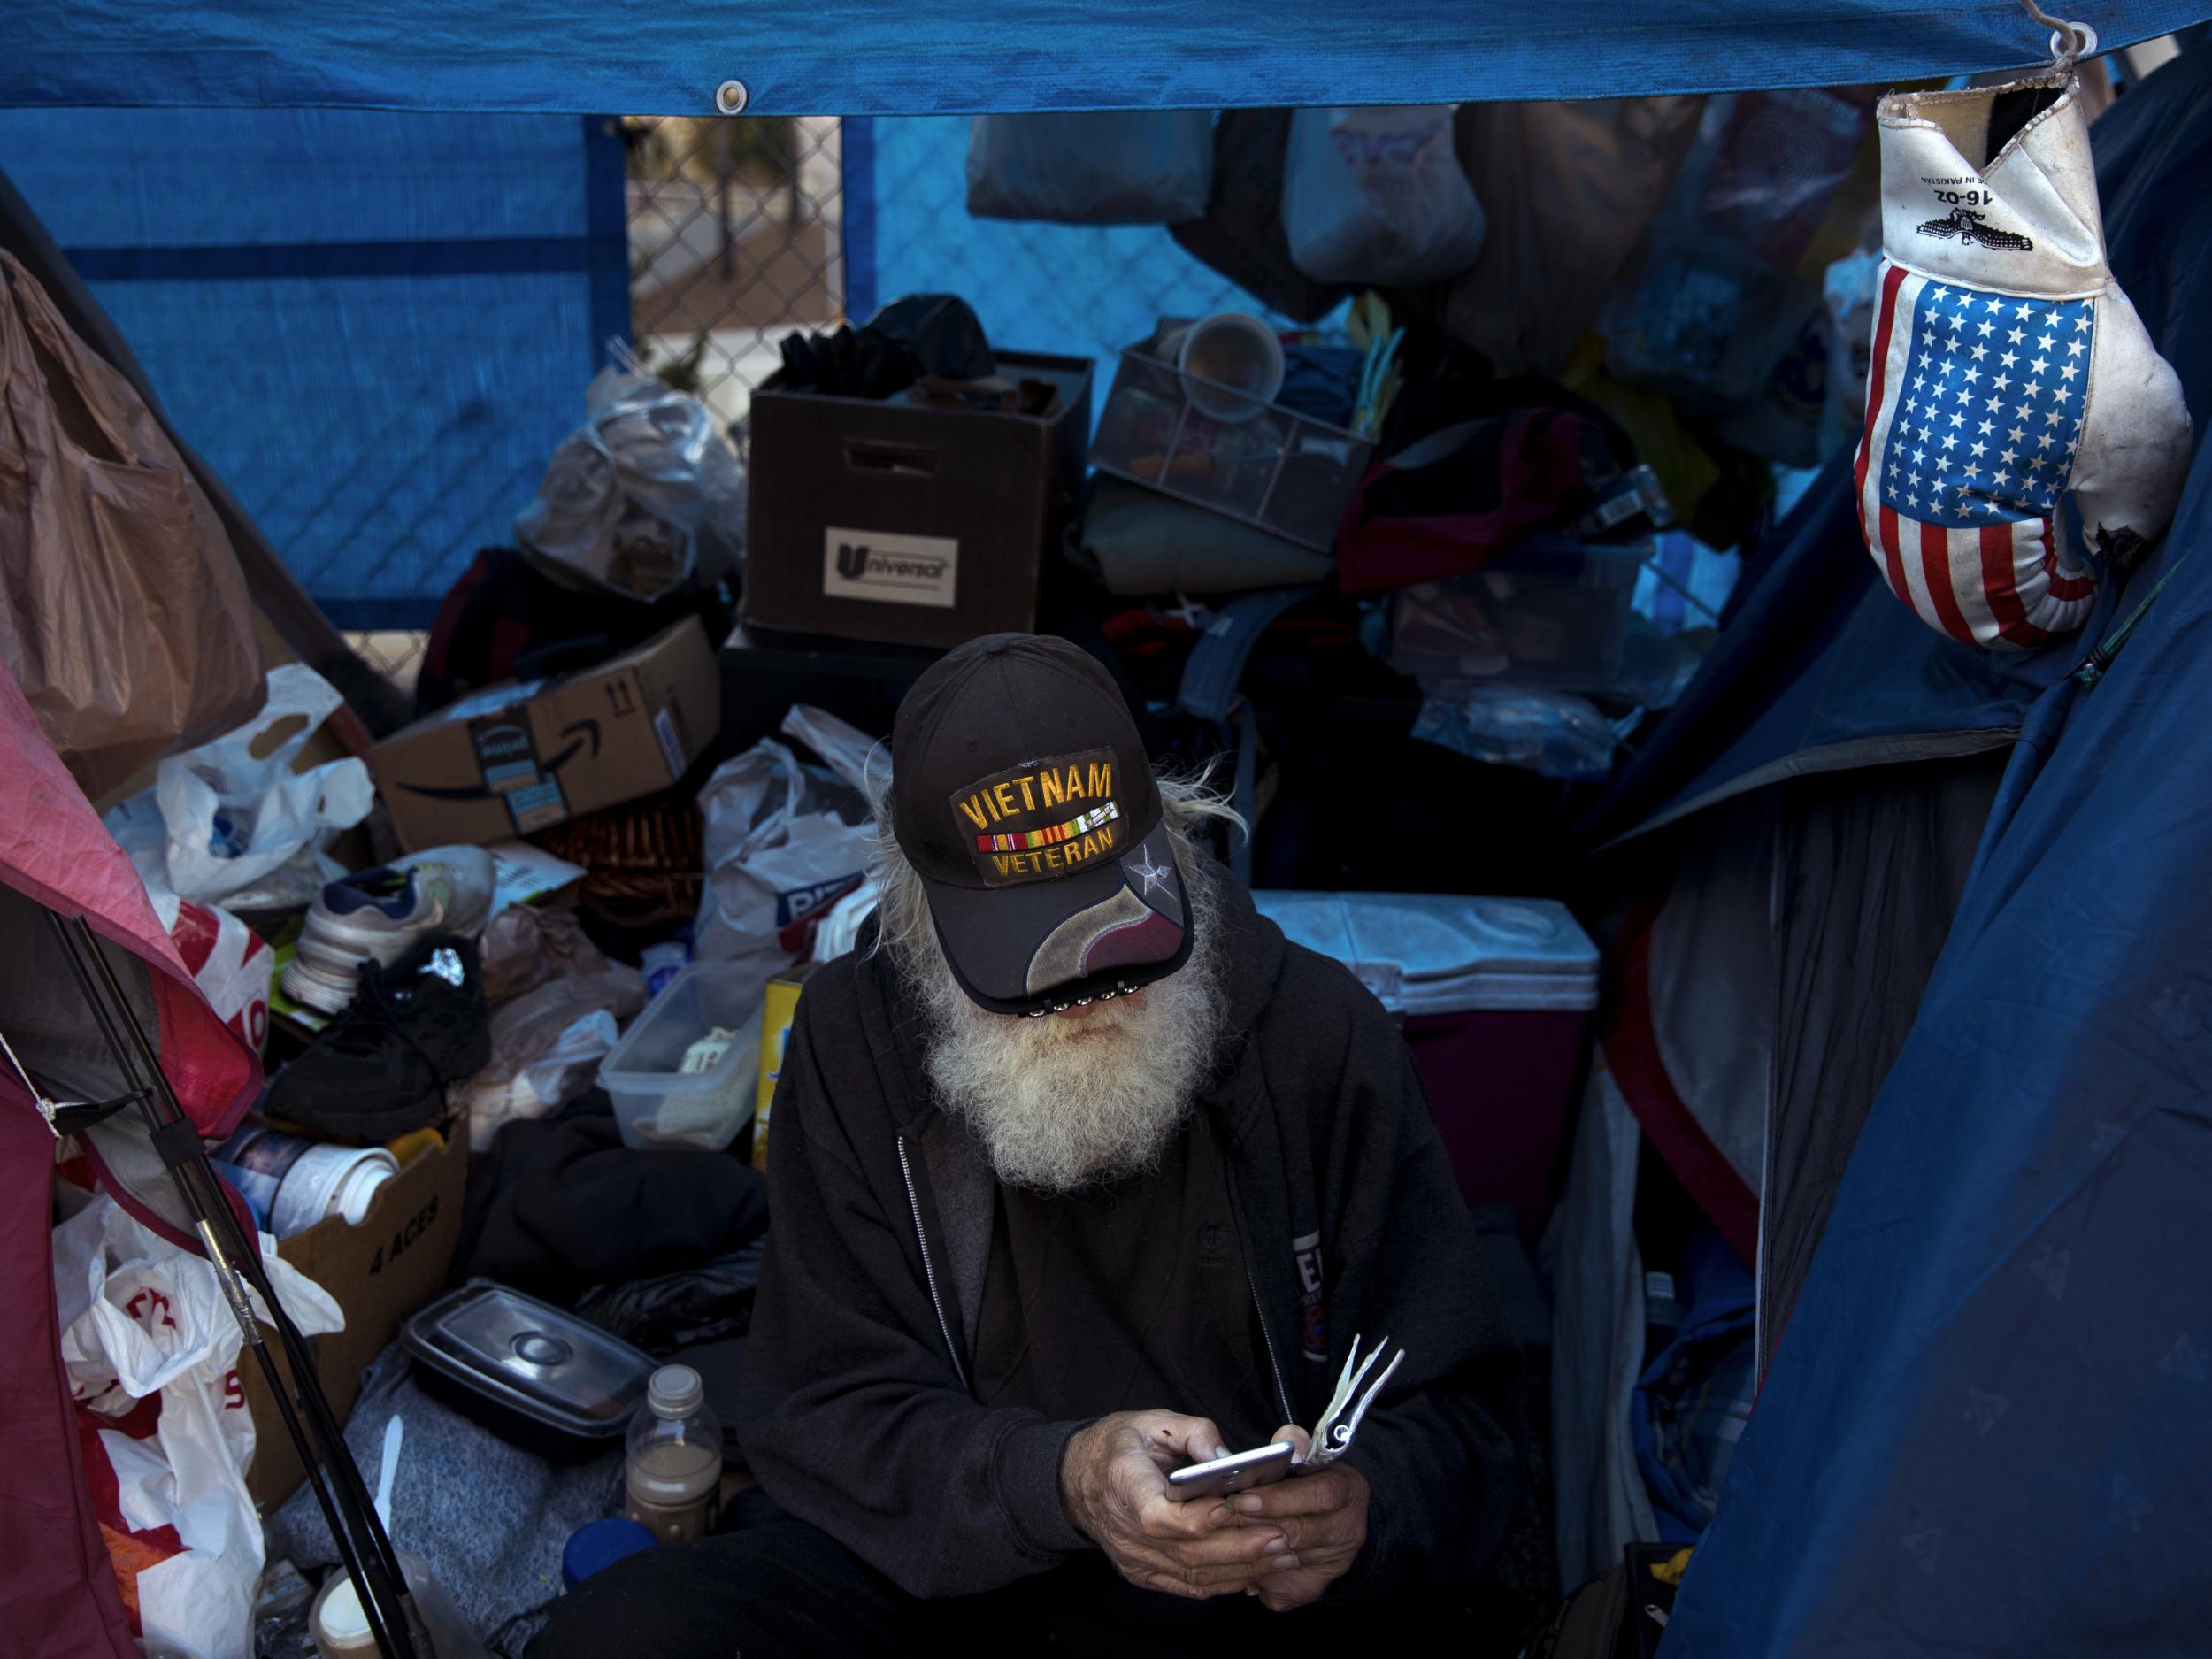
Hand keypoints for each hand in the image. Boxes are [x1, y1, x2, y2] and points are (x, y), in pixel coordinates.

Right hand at [1058, 1411, 1304, 1598]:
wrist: (1076, 1480)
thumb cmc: (1120, 1445)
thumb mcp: (1153, 1421)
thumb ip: (1194, 1432)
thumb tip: (1227, 1457)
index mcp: (1124, 1485)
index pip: (1158, 1516)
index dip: (1197, 1519)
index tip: (1232, 1508)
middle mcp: (1126, 1531)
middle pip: (1186, 1551)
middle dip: (1239, 1546)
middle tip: (1281, 1536)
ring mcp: (1134, 1559)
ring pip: (1192, 1575)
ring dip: (1241, 1568)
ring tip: (1281, 1554)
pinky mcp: (1144, 1574)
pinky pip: (1188, 1586)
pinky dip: (1224, 1581)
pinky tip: (1256, 1571)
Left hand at [1215, 1426, 1368, 1610]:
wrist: (1328, 1517)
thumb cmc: (1304, 1478)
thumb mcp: (1303, 1453)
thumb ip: (1291, 1444)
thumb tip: (1284, 1447)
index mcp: (1348, 1491)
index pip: (1320, 1495)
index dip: (1279, 1498)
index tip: (1242, 1497)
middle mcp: (1348, 1531)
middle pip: (1299, 1532)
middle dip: (1254, 1524)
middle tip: (1220, 1516)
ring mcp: (1333, 1565)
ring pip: (1283, 1562)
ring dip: (1248, 1549)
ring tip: (1218, 1534)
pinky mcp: (1312, 1588)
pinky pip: (1276, 1588)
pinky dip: (1252, 1575)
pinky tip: (1231, 1561)